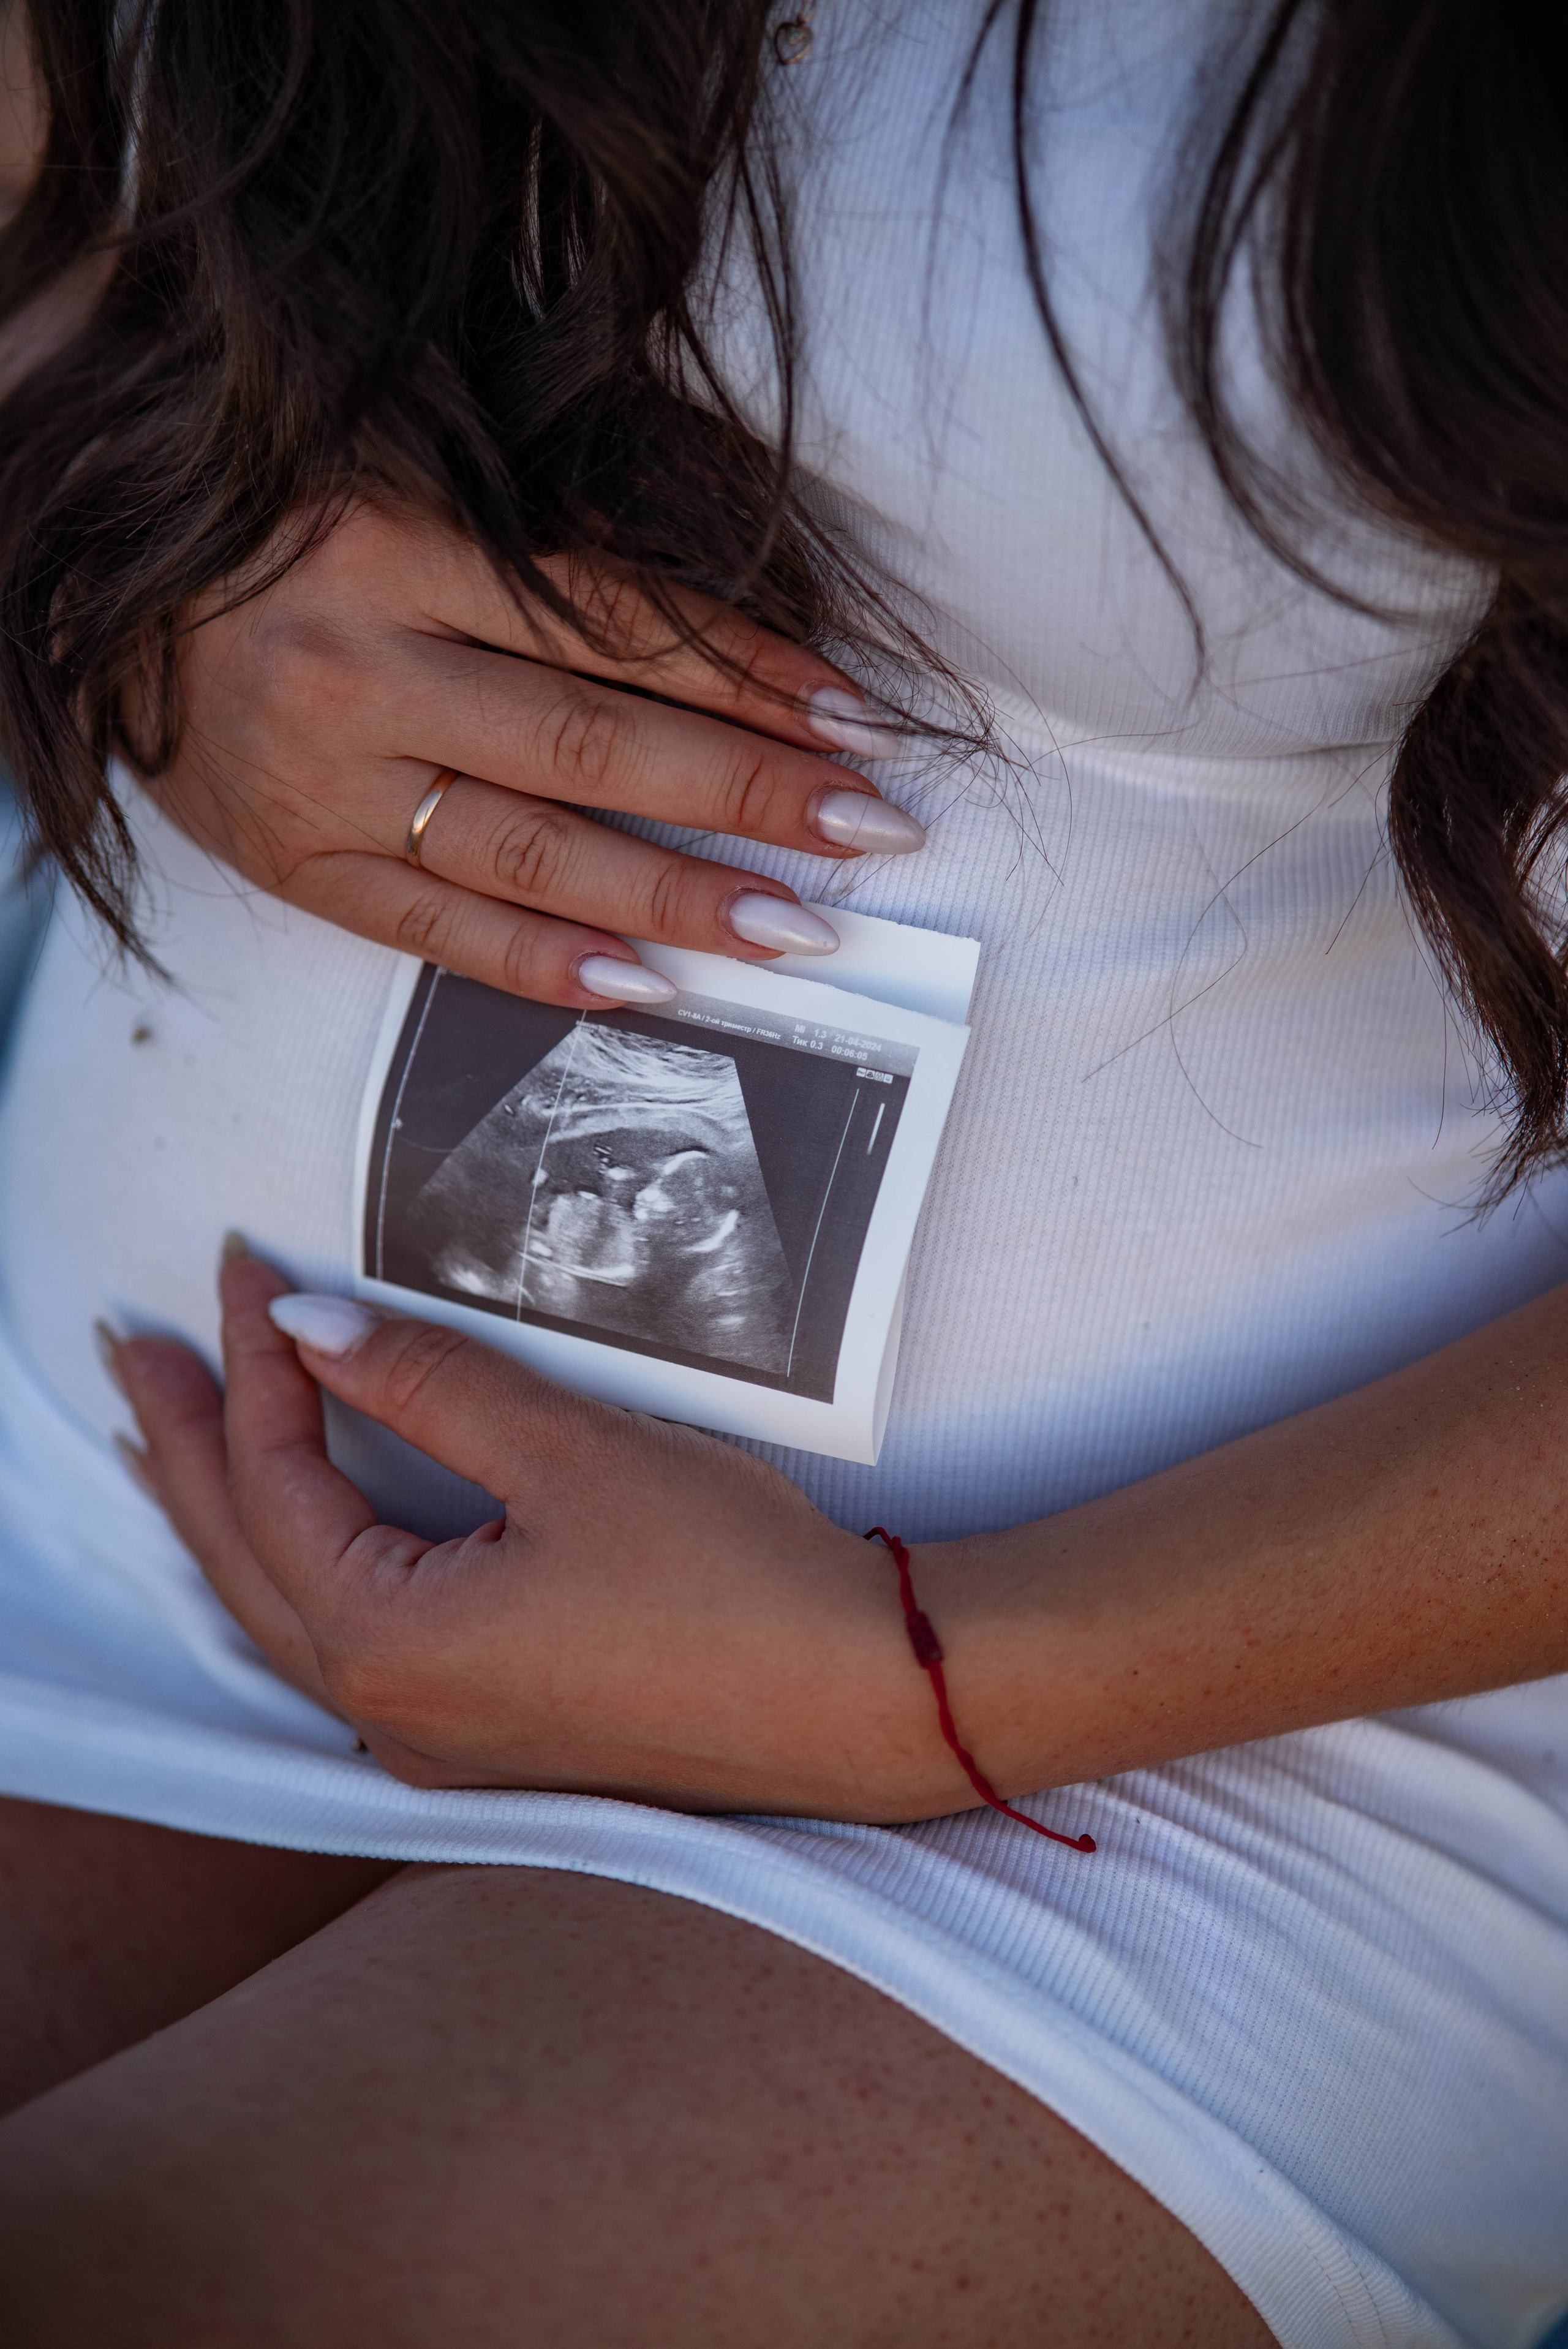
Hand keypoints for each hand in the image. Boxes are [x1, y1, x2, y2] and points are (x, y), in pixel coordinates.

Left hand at [108, 1251, 951, 1819]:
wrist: (863, 1697)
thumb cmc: (728, 1577)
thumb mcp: (568, 1452)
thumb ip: (422, 1383)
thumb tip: (305, 1329)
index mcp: (389, 1641)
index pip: (276, 1481)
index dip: (249, 1365)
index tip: (238, 1267)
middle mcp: (391, 1709)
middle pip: (241, 1561)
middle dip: (181, 1450)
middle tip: (131, 1353)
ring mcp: (439, 1738)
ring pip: (284, 1612)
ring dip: (227, 1517)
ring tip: (176, 1440)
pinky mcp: (493, 1737)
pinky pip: (346, 1645)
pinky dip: (300, 1567)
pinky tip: (301, 1537)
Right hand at [141, 500, 922, 1006]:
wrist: (95, 585)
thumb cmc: (284, 522)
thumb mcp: (407, 485)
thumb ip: (542, 551)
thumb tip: (731, 646)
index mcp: (397, 543)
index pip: (615, 623)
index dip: (748, 673)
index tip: (856, 720)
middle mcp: (358, 665)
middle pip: (591, 743)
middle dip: (745, 794)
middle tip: (867, 832)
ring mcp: (318, 781)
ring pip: (526, 850)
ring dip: (672, 894)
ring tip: (793, 928)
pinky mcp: (289, 866)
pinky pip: (431, 932)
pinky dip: (541, 963)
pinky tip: (644, 986)